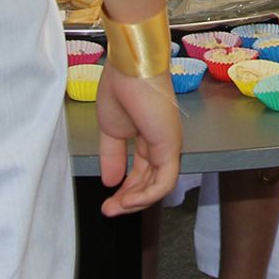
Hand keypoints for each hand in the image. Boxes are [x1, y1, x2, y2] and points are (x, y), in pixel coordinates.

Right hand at [94, 69, 182, 215]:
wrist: (129, 68)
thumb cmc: (121, 87)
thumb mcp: (110, 129)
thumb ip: (112, 156)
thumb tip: (110, 180)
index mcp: (149, 135)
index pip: (142, 170)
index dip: (125, 189)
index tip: (107, 200)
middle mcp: (163, 142)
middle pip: (149, 181)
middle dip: (128, 200)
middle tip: (108, 211)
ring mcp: (169, 145)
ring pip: (158, 186)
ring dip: (135, 202)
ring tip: (113, 209)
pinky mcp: (170, 147)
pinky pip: (163, 182)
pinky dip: (145, 196)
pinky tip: (125, 200)